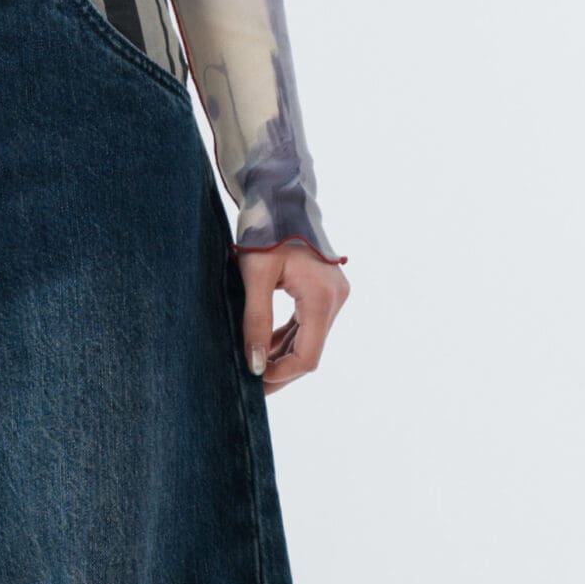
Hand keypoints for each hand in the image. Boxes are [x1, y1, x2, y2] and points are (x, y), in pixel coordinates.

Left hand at [239, 243, 349, 395]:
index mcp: (322, 297)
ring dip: (281, 356)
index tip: (254, 382)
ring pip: (308, 341)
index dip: (281, 374)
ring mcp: (333, 295)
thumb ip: (256, 323)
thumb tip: (256, 366)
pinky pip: (306, 326)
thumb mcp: (254, 277)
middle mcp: (335, 299)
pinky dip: (286, 339)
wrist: (280, 197)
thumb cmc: (265, 232)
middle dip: (280, 370)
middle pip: (309, 352)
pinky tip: (263, 346)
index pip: (307, 356)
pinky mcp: (324, 292)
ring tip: (251, 367)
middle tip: (249, 386)